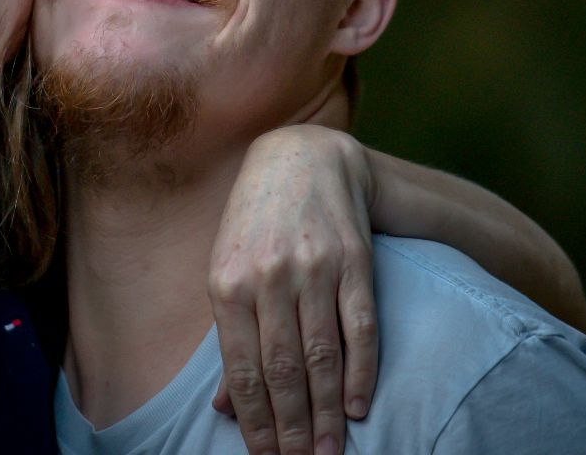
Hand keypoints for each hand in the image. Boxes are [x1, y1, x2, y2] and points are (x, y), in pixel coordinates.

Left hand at [208, 124, 377, 454]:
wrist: (301, 158)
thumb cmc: (254, 224)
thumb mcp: (226, 271)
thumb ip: (229, 338)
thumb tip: (223, 407)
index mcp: (227, 284)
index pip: (244, 370)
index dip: (256, 421)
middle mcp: (270, 277)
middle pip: (284, 371)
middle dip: (293, 428)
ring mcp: (315, 268)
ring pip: (322, 356)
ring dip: (327, 412)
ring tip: (330, 451)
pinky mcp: (354, 262)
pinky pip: (360, 327)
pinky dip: (362, 372)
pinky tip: (359, 407)